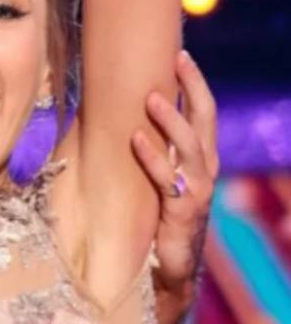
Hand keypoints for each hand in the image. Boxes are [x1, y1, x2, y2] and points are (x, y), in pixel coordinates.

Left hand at [132, 50, 217, 306]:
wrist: (168, 269)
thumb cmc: (156, 217)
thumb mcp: (158, 178)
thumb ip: (151, 149)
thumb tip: (118, 114)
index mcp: (201, 158)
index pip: (204, 112)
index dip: (195, 83)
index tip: (180, 54)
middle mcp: (205, 169)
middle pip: (205, 120)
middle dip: (193, 87)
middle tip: (177, 60)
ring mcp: (197, 190)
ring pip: (190, 145)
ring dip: (171, 119)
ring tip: (152, 97)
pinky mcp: (183, 211)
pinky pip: (168, 179)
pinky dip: (152, 156)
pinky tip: (136, 139)